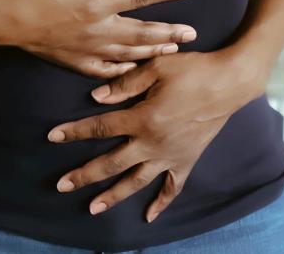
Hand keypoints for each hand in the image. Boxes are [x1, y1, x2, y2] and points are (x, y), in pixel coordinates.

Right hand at [0, 0, 197, 77]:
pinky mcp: (71, 61)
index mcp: (95, 3)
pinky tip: (132, 70)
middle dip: (169, 32)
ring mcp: (84, 49)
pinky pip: (104, 71)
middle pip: (141, 33)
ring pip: (127, 54)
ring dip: (152, 51)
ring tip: (173, 50)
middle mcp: (95, 30)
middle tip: (193, 33)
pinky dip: (122, 72)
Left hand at [46, 48, 272, 221]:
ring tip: (93, 208)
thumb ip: (124, 83)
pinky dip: (160, 203)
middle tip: (62, 185)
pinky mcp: (187, 160)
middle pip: (111, 163)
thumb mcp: (156, 66)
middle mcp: (153, 143)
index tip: (52, 137)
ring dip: (113, 196)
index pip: (99, 127)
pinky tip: (148, 216)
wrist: (230, 82)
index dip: (74, 132)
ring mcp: (170, 155)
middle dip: (84, 175)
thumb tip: (96, 98)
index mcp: (142, 118)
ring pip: (136, 181)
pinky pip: (172, 187)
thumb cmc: (193, 69)